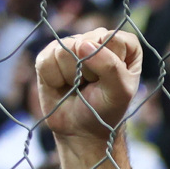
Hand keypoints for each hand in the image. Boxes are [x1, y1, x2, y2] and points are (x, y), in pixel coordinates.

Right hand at [35, 28, 142, 146]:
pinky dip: (54, 79)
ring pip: (64, 50)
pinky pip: (47, 60)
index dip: (110, 62)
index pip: (114, 38)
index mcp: (123, 45)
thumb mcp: (119, 92)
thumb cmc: (106, 110)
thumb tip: (83, 44)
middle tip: (93, 86)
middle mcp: (97, 40)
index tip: (111, 81)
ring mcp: (71, 45)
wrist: (81, 130)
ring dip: (71, 76)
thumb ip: (110, 66)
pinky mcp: (49, 55)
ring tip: (77, 86)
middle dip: (89, 70)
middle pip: (86, 42)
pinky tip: (61, 86)